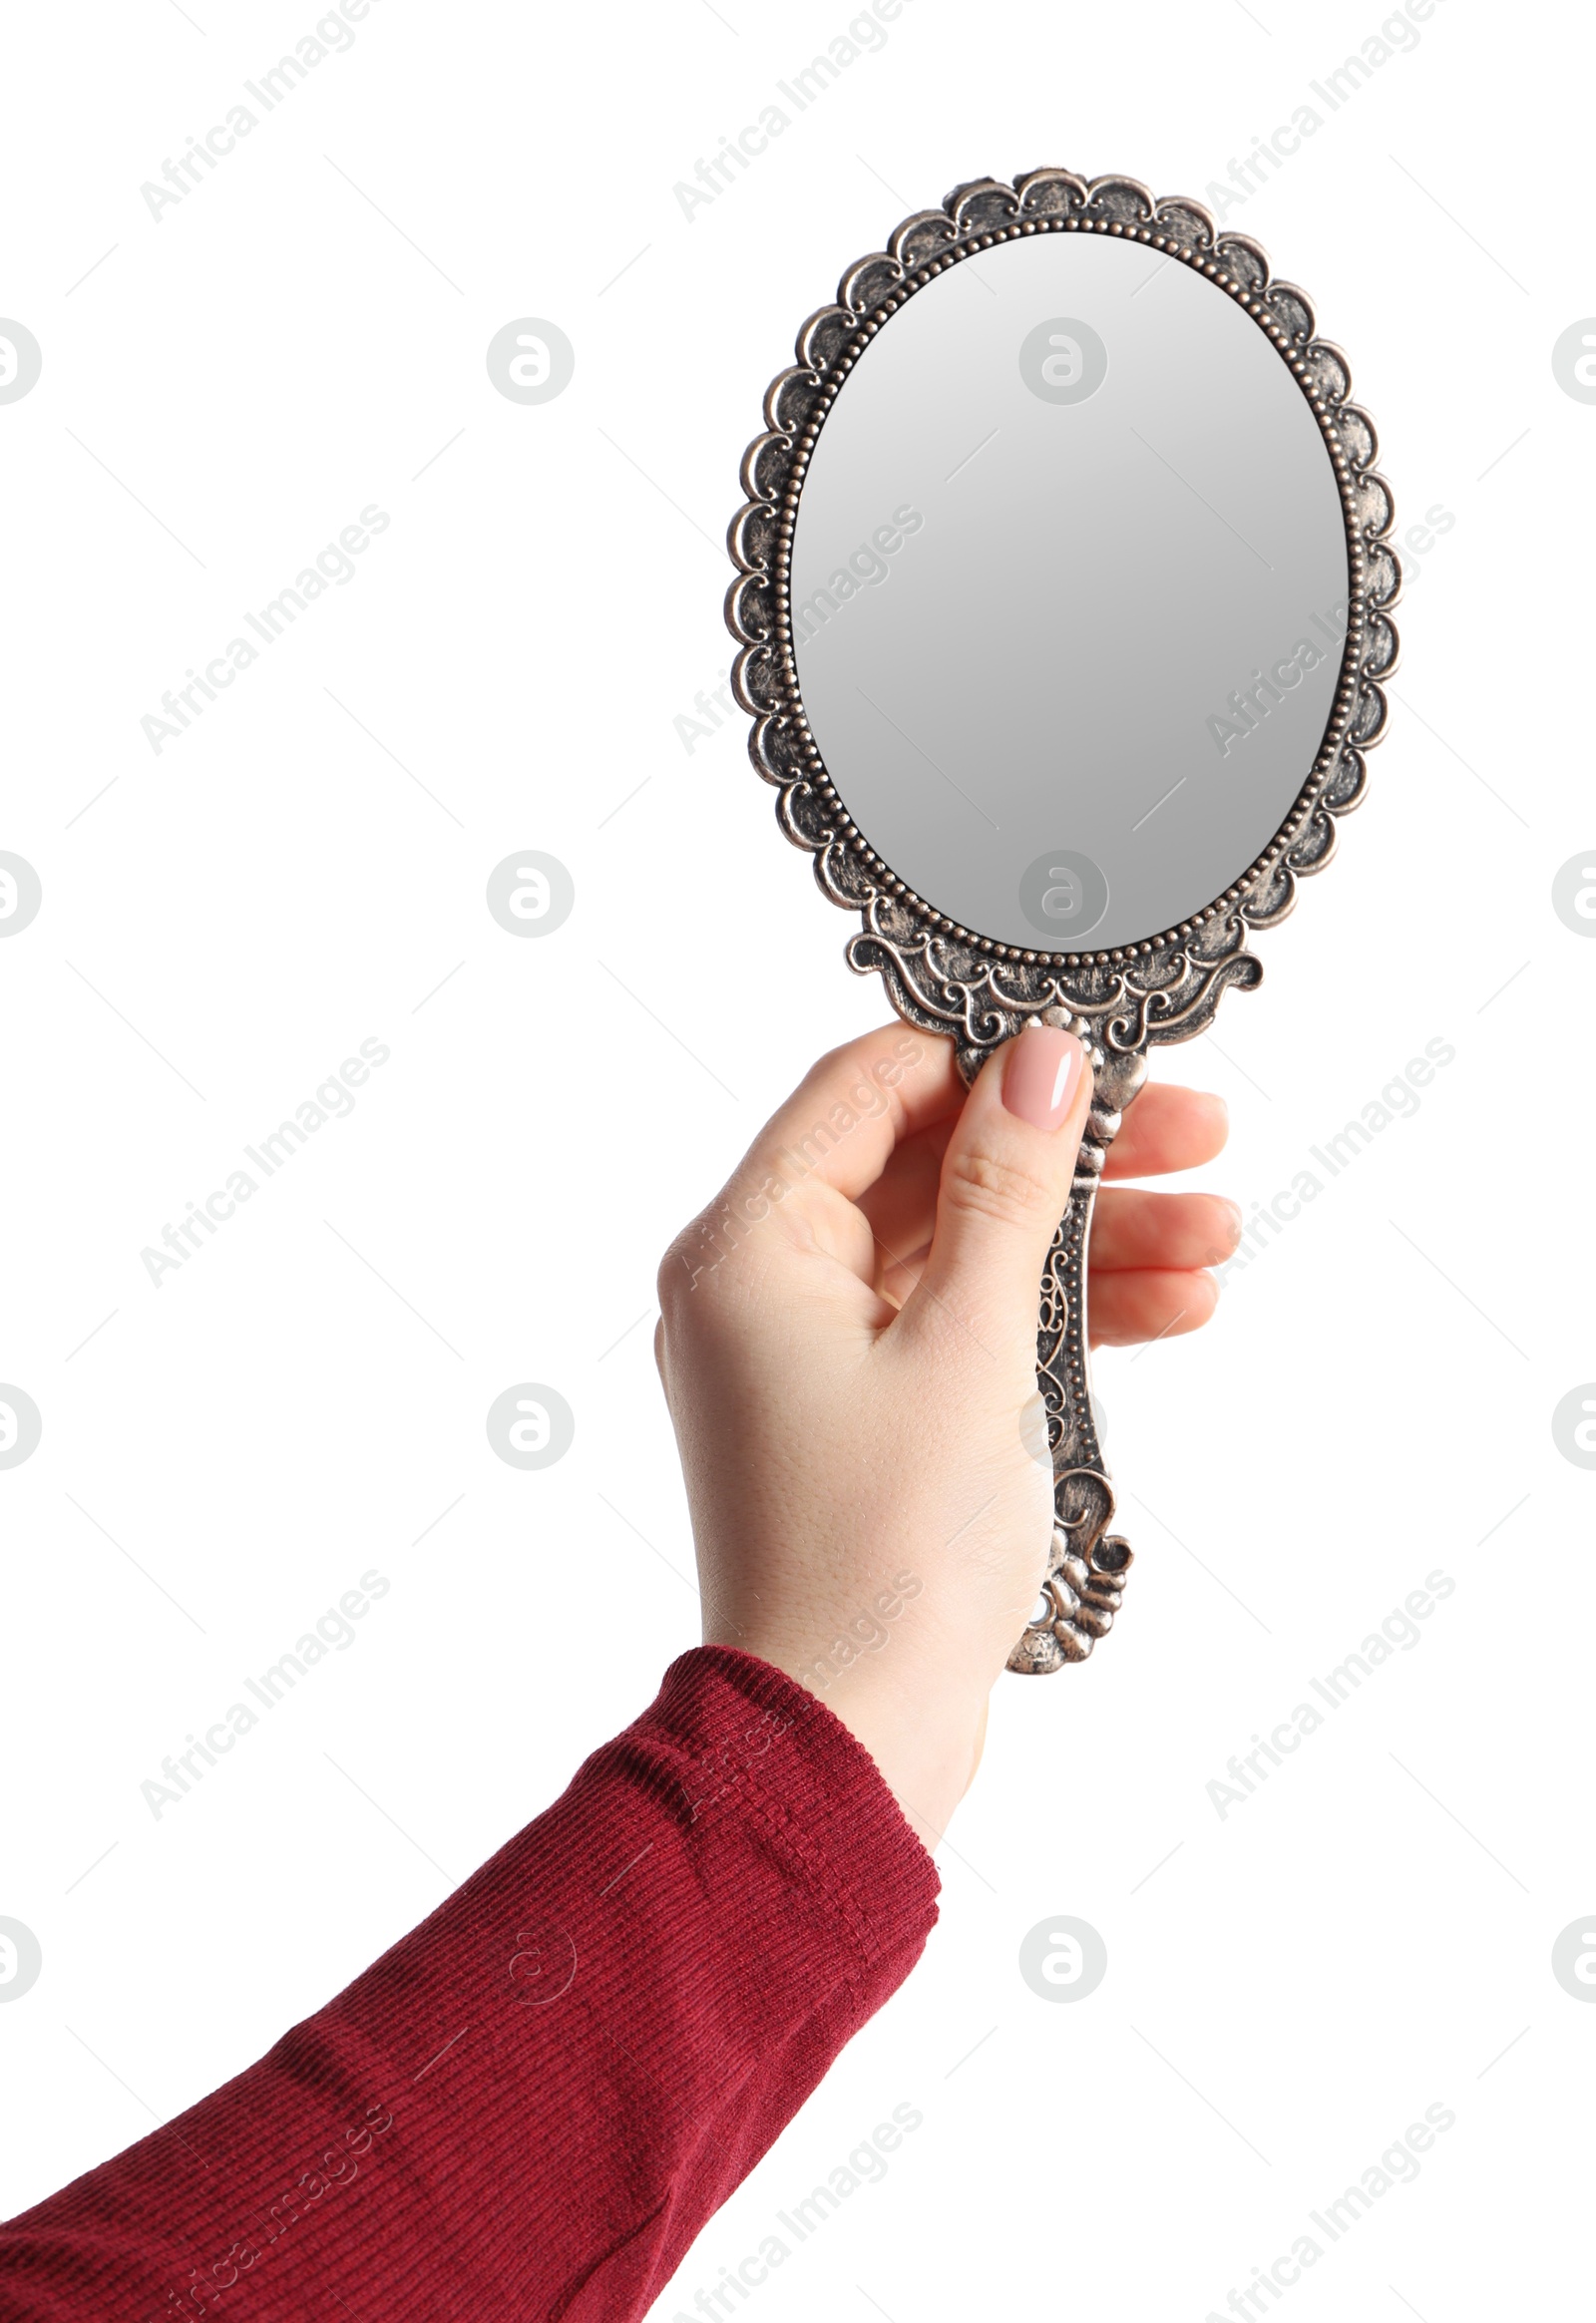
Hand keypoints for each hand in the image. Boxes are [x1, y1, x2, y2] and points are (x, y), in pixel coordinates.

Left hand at [655, 1020, 1235, 1852]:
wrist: (850, 1740)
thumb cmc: (881, 1553)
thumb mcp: (969, 1343)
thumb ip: (1007, 1190)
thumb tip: (1040, 1064)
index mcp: (746, 1249)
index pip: (863, 1089)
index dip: (983, 1058)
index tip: (1092, 1052)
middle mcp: (761, 1291)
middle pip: (925, 1169)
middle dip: (1063, 1159)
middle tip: (1191, 1139)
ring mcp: (811, 1359)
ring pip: (957, 1252)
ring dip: (1081, 1240)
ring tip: (1214, 1234)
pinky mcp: (863, 1420)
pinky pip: (960, 1329)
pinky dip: (1051, 1318)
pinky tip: (1168, 1308)